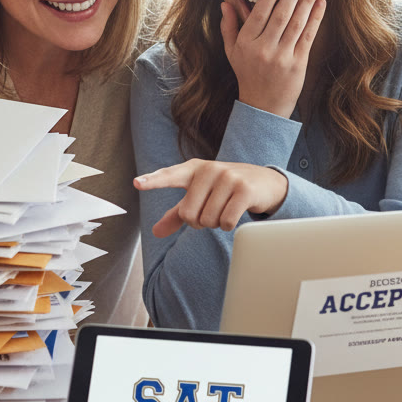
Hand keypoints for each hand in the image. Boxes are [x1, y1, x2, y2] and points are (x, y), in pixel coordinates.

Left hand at [135, 160, 288, 236]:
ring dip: (215, 223)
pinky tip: (235, 214)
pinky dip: (228, 225)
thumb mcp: (199, 197)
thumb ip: (177, 213)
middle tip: (212, 210)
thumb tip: (155, 231)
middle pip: (188, 214)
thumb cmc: (225, 190)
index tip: (137, 183)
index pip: (169, 176)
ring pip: (207, 220)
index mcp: (193, 169)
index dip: (152, 181)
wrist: (264, 182)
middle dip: (199, 221)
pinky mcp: (243, 189)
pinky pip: (225, 221)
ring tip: (226, 208)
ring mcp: (227, 177)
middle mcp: (208, 169)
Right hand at [219, 0, 325, 117]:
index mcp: (246, 43)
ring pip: (296, 23)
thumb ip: (228, 27)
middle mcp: (263, 49)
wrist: (263, 106)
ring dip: (308, 0)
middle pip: (280, 14)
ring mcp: (281, 57)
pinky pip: (307, 36)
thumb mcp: (232, 52)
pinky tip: (321, 4)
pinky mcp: (297, 64)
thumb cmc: (247, 74)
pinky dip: (315, 19)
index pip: (260, 13)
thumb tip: (225, 3)